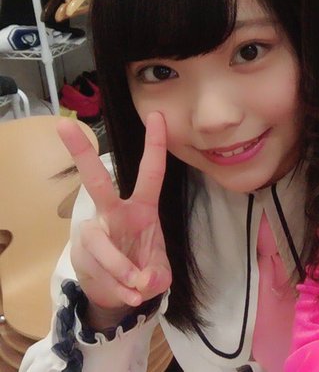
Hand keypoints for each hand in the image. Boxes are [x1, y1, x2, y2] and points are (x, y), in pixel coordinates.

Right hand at [57, 112, 171, 320]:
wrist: (118, 296)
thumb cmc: (142, 270)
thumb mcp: (160, 274)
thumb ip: (157, 276)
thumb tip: (143, 282)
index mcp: (142, 208)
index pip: (151, 172)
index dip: (155, 145)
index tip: (157, 115)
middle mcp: (115, 214)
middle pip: (97, 182)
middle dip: (82, 155)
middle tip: (64, 126)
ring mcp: (95, 232)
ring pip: (103, 246)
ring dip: (123, 271)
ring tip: (138, 289)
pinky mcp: (82, 253)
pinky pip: (101, 271)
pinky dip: (119, 288)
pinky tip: (129, 295)